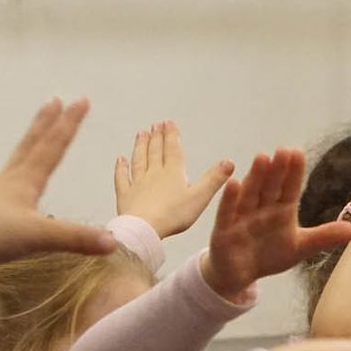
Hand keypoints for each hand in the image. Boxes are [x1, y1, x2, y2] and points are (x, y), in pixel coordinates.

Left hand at [0, 99, 113, 266]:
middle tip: (52, 99)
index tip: (81, 100)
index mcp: (24, 184)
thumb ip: (77, 238)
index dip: (69, 125)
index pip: (52, 149)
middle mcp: (2, 183)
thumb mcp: (43, 238)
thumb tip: (112, 241)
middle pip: (26, 147)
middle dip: (42, 124)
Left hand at [113, 121, 234, 237]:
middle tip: (155, 124)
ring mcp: (137, 184)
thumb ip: (214, 179)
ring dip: (140, 146)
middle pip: (155, 151)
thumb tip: (229, 162)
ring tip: (141, 134)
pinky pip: (122, 178)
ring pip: (139, 160)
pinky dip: (121, 168)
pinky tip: (120, 160)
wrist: (145, 228)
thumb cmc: (174, 215)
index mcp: (173, 173)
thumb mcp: (200, 197)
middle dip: (156, 136)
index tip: (168, 122)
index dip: (171, 135)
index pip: (172, 149)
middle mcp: (154, 174)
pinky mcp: (125, 196)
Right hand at [206, 149, 350, 300]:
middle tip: (284, 150)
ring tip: (262, 157)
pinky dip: (231, 199)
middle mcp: (262, 208)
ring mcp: (242, 217)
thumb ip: (323, 237)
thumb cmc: (269, 255)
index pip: (290, 189)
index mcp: (281, 210)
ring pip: (251, 194)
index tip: (298, 153)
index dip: (294, 173)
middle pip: (271, 187)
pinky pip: (227, 213)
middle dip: (277, 170)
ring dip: (255, 177)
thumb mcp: (299, 247)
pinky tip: (234, 183)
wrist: (239, 275)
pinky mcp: (225, 229)